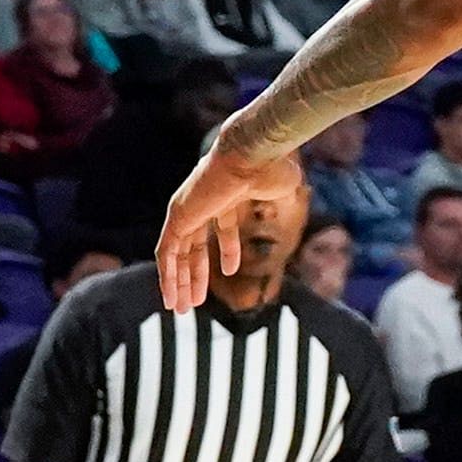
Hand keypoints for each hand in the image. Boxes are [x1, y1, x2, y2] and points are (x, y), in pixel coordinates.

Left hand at [155, 120, 305, 311]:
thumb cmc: (273, 166)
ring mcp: (188, 209)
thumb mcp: (283, 185)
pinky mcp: (178, 217)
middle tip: (196, 301)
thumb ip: (282, 192)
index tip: (230, 271)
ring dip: (180, 282)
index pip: (221, 227)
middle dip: (197, 274)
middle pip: (196, 245)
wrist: (254, 152)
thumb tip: (293, 184)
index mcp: (228, 196)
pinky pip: (167, 253)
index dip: (226, 252)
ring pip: (179, 253)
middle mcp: (204, 203)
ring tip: (183, 309)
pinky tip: (172, 296)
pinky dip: (167, 275)